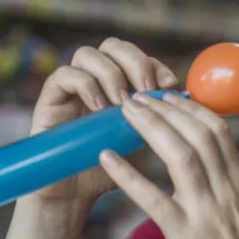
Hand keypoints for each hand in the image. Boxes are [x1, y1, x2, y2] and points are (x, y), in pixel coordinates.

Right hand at [31, 38, 177, 204]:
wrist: (76, 193)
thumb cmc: (112, 169)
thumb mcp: (143, 140)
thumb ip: (160, 118)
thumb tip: (188, 98)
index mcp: (118, 85)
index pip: (139, 56)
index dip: (156, 65)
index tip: (170, 87)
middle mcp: (94, 79)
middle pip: (114, 45)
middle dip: (135, 62)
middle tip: (147, 90)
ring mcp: (70, 87)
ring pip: (87, 54)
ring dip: (111, 73)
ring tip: (122, 102)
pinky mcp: (49, 98)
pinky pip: (65, 74)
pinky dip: (86, 85)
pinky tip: (100, 107)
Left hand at [97, 93, 238, 238]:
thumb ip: (225, 180)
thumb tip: (207, 155)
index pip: (217, 130)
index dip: (190, 107)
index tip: (166, 95)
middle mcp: (225, 190)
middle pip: (197, 134)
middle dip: (166, 109)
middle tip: (138, 95)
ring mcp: (207, 211)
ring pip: (180, 156)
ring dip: (151, 128)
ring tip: (126, 111)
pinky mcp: (185, 235)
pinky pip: (154, 200)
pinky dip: (129, 175)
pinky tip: (107, 158)